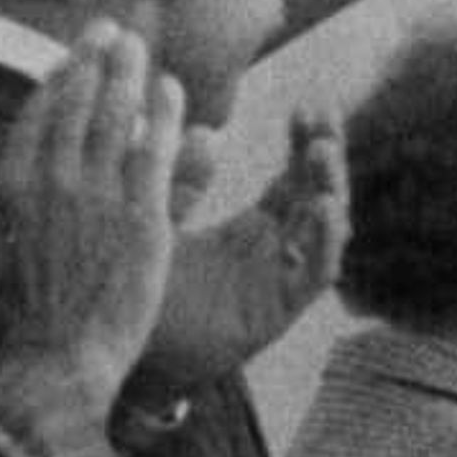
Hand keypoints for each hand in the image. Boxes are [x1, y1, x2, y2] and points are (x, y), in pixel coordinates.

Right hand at [0, 22, 186, 410]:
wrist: (54, 358)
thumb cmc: (14, 318)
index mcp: (11, 184)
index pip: (38, 116)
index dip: (59, 79)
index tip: (75, 56)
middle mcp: (53, 179)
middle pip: (78, 104)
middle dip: (95, 60)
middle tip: (115, 30)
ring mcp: (99, 196)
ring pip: (116, 118)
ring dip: (129, 75)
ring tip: (142, 46)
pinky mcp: (142, 219)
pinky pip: (156, 152)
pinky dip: (166, 117)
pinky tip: (174, 90)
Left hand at [143, 108, 346, 385]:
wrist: (126, 350)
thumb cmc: (139, 290)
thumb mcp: (159, 220)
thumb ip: (182, 180)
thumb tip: (205, 130)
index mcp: (252, 231)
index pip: (294, 180)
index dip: (305, 143)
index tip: (308, 106)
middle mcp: (276, 254)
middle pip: (319, 199)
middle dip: (326, 157)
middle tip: (323, 117)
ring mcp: (281, 281)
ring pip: (326, 231)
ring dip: (330, 190)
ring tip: (323, 154)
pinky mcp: (280, 308)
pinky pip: (316, 273)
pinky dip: (327, 241)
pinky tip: (327, 209)